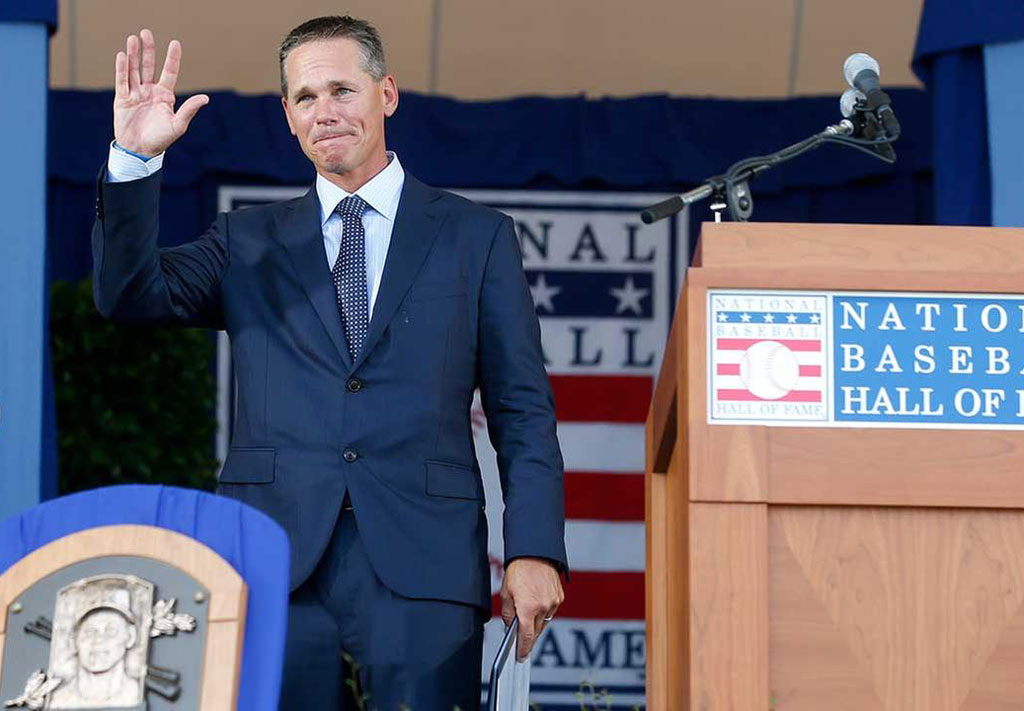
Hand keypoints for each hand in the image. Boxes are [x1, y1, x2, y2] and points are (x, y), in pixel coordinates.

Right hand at [113, 28, 208, 156]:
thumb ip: (189, 110)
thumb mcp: (178, 125)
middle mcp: (150, 91)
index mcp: (165, 95)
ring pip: (134, 69)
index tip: (175, 43)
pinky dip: (122, 68)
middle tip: (146, 32)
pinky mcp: (122, 99)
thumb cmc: (161, 140)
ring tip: (133, 38)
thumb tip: (206, 98)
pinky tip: (123, 55)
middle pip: (148, 66)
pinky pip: (122, 80)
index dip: (172, 58)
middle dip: (148, 50)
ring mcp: (136, 94)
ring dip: (133, 54)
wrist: (140, 151)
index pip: (169, 72)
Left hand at [499, 557, 563, 660]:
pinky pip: (551, 611)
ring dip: (536, 622)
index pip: (527, 637)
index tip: (521, 656)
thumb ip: (509, 614)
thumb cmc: (519, 570)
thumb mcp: (506, 593)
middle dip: (529, 635)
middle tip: (521, 635)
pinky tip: (537, 603)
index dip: (524, 649)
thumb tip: (512, 627)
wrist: (534, 553)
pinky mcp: (559, 597)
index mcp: (527, 608)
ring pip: (544, 622)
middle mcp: (542, 607)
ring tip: (528, 612)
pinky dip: (544, 612)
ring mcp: (553, 602)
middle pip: (536, 632)